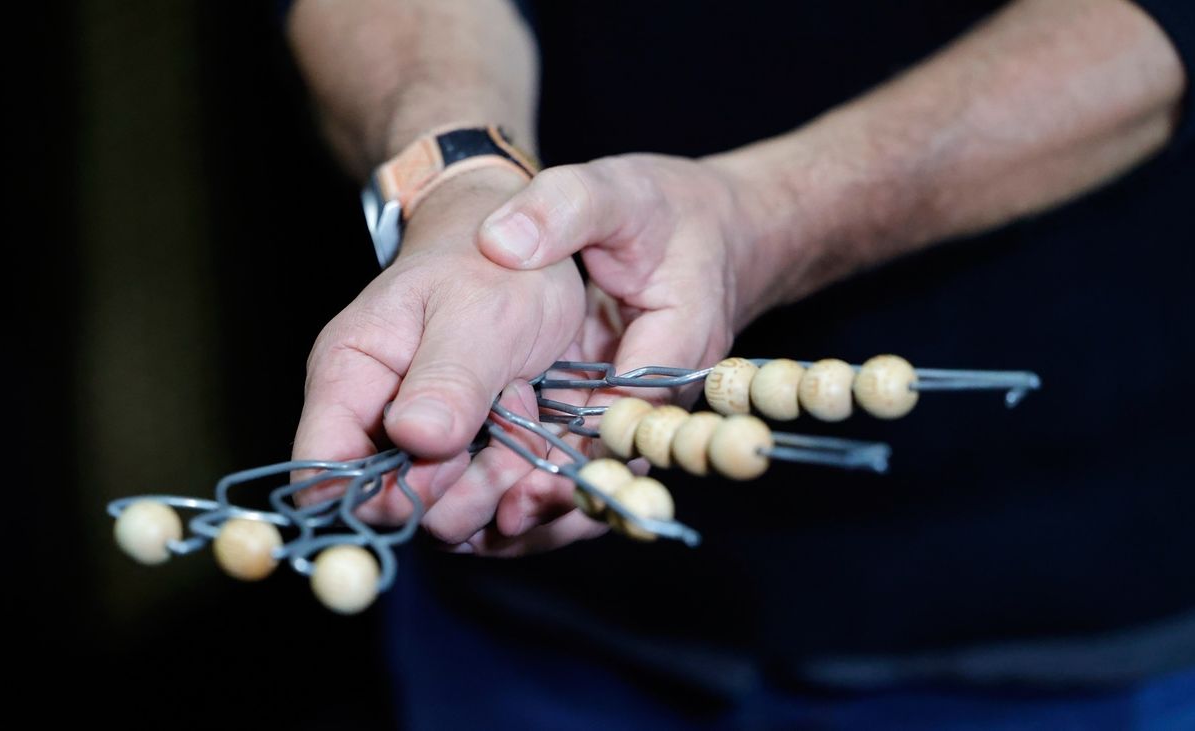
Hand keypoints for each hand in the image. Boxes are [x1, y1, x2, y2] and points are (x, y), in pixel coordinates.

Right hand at [292, 167, 585, 540]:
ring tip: (528, 410)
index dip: (378, 492)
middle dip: (462, 486)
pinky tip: (541, 432)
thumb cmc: (490, 265)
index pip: (322, 471)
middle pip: (394, 508)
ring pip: (448, 518)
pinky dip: (521, 485)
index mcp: (351, 378)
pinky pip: (487, 508)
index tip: (447, 460)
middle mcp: (377, 425)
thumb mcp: (478, 312)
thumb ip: (448, 378)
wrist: (531, 251)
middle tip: (513, 416)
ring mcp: (424, 449)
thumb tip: (416, 439)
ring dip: (499, 484)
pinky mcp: (468, 462)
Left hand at [458, 154, 771, 554]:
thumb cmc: (666, 209)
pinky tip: (491, 517)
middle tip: (493, 525)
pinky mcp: (620, 414)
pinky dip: (546, 491)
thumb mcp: (614, 191)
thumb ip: (563, 208)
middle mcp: (668, 390)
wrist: (711, 227)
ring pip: (604, 476)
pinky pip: (589, 463)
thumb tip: (501, 242)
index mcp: (680, 337)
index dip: (578, 450)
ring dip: (550, 510)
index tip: (524, 486)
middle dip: (559, 500)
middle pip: (616, 460)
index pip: (629, 407)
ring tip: (482, 534)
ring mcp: (646, 409)